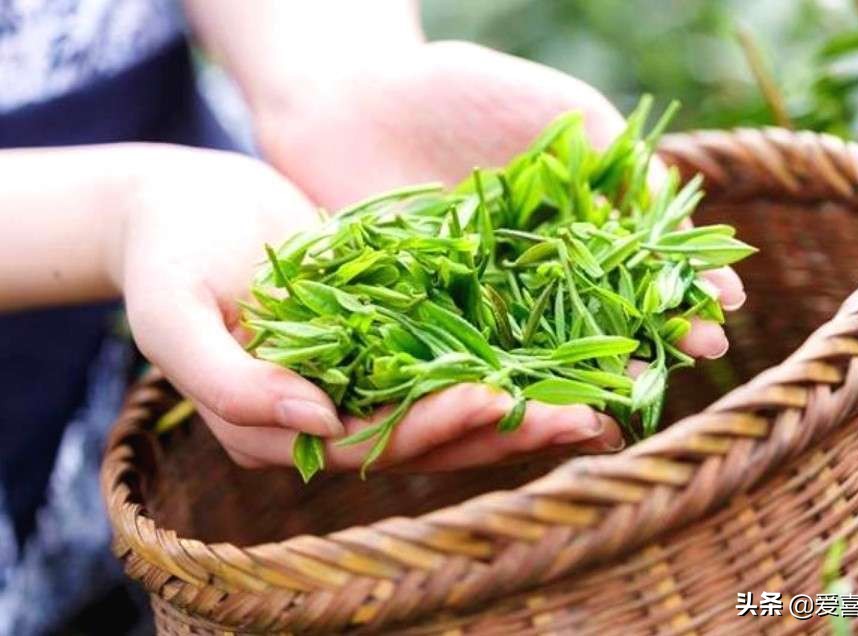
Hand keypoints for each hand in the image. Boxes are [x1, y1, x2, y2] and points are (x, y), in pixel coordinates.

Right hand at [111, 145, 621, 470]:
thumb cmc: (168, 257)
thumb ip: (229, 382)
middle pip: (430, 437)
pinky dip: (508, 359)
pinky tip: (565, 358)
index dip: (434, 425)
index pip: (369, 443)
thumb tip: (319, 423)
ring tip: (600, 405)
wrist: (186, 206)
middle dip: (506, 429)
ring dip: (525, 407)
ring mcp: (365, 379)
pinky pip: (454, 355)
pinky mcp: (390, 337)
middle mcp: (332, 417)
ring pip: (453, 405)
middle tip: (587, 419)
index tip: (498, 399)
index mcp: (280, 428)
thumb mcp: (171, 316)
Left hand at [245, 41, 745, 469]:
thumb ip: (617, 158)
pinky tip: (549, 405)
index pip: (644, 264)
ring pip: (549, 349)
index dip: (685, 283)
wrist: (351, 100)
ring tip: (640, 392)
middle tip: (705, 351)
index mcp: (577, 226)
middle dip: (659, 333)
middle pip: (609, 313)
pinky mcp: (431, 324)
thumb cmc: (459, 91)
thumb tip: (680, 209)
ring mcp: (488, 304)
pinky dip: (512, 386)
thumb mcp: (557, 109)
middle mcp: (541, 274)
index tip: (726, 302)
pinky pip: (477, 360)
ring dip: (597, 373)